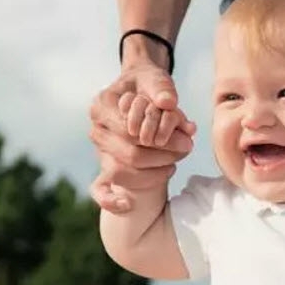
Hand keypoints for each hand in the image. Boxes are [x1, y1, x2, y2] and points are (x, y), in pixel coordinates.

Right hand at [88, 62, 195, 212]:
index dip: (162, 137)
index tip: (187, 136)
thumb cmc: (147, 85)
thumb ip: (161, 87)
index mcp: (102, 106)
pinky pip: (99, 189)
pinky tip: (127, 206)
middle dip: (163, 155)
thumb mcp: (155, 78)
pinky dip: (110, 200)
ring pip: (122, 172)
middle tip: (188, 149)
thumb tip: (168, 103)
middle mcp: (96, 130)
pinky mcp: (105, 166)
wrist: (138, 91)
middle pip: (130, 154)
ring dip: (153, 173)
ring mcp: (100, 150)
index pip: (132, 130)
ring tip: (174, 163)